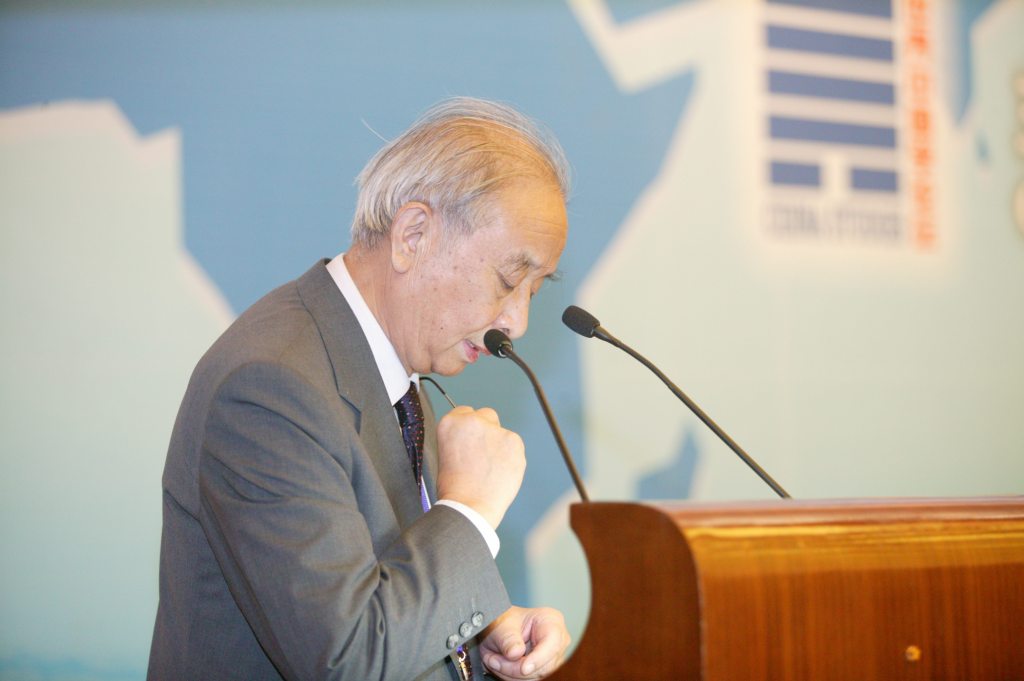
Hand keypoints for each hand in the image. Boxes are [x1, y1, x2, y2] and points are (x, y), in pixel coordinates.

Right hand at [435, 406, 524, 528]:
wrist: (470, 507)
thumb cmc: (455, 488)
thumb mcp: (445, 454)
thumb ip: (460, 438)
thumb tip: (474, 436)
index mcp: (450, 423)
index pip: (464, 412)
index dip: (468, 429)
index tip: (470, 440)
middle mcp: (472, 421)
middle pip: (486, 415)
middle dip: (486, 430)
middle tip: (482, 454)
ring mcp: (495, 430)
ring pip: (502, 431)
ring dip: (499, 445)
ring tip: (491, 469)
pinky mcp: (514, 441)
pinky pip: (514, 445)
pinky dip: (511, 456)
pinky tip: (501, 471)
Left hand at [479, 606, 569, 679]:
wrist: (498, 630)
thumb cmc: (503, 621)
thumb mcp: (501, 625)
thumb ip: (508, 638)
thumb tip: (515, 654)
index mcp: (551, 621)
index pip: (553, 643)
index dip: (538, 658)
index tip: (523, 668)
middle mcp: (556, 641)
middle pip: (545, 665)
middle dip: (516, 668)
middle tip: (494, 661)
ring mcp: (551, 657)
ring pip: (536, 676)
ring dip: (511, 674)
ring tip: (494, 660)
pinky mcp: (542, 670)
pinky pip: (530, 680)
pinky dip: (512, 677)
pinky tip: (502, 666)